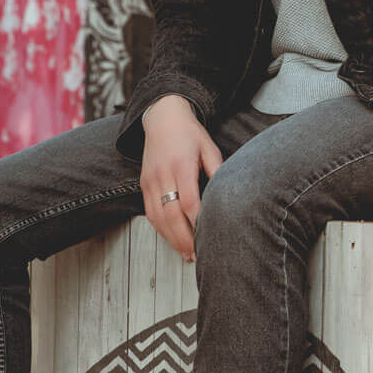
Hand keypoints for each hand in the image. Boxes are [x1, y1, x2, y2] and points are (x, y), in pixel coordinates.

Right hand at [140, 95, 223, 262]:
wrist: (162, 117)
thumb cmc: (189, 134)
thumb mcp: (209, 147)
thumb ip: (217, 170)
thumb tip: (228, 194)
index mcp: (181, 165)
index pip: (189, 201)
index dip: (197, 222)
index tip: (208, 237)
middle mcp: (162, 174)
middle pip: (171, 215)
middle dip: (184, 239)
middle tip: (197, 256)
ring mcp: (150, 180)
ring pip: (157, 217)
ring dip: (171, 238)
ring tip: (186, 253)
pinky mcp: (143, 184)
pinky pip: (150, 212)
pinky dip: (161, 229)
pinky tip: (172, 239)